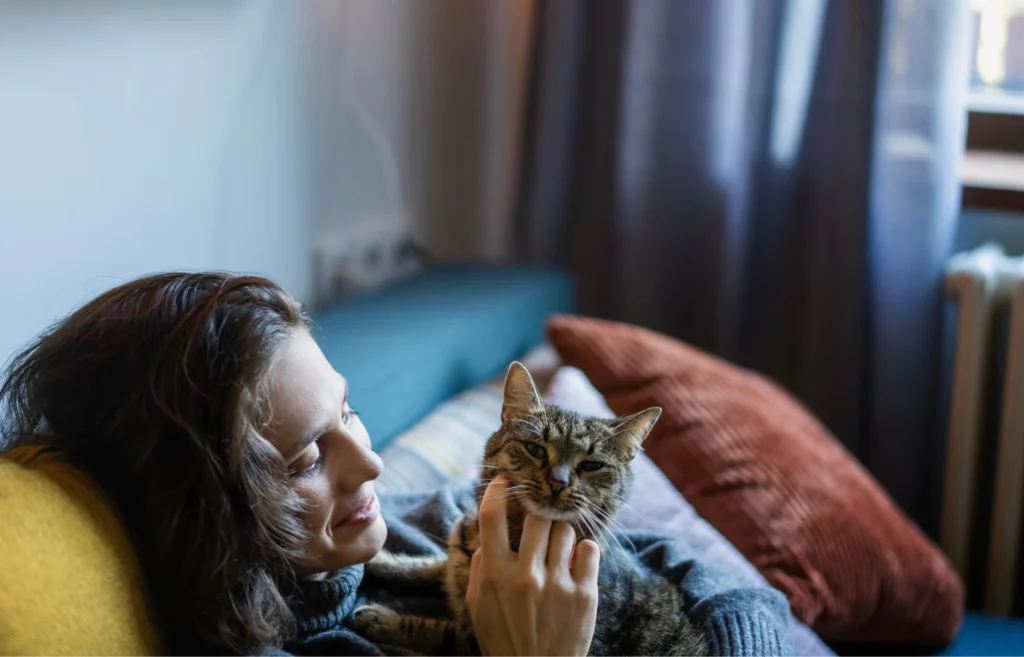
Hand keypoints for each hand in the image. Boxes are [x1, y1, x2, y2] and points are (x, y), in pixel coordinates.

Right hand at [466, 476, 600, 656]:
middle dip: (536, 513)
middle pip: (535, 517)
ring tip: (556, 547)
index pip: (491, 517)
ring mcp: (558, 584)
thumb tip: (486, 539)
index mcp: (495, 576)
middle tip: (538, 517)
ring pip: (564, 530)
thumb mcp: (479, 607)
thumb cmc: (504, 640)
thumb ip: (480, 569)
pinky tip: (575, 560)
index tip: (503, 479)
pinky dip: (583, 550)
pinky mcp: (584, 594)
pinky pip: (589, 550)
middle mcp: (526, 576)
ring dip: (559, 532)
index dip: (496, 490)